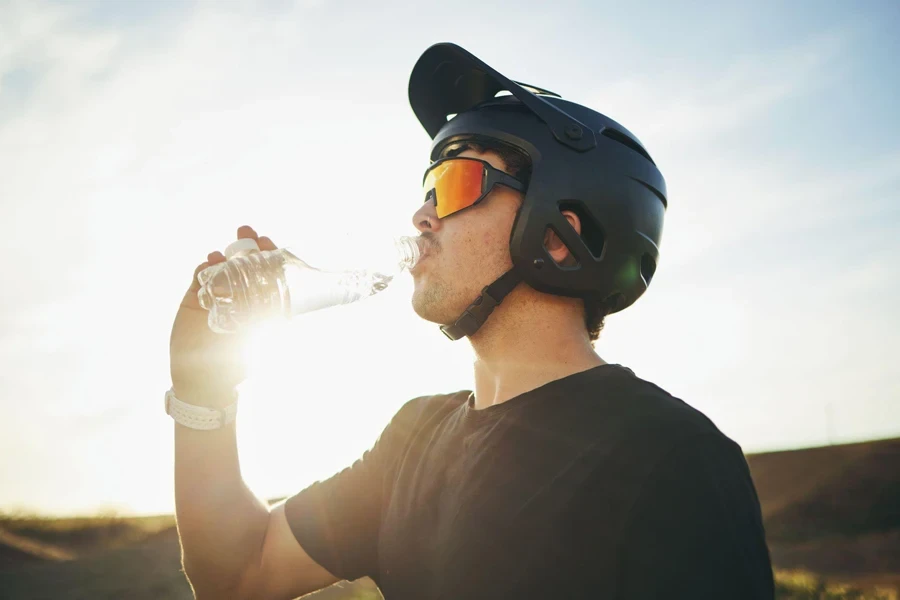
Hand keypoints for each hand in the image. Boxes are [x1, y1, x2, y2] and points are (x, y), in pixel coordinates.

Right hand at [169, 225, 278, 406]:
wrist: (205, 379)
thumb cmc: (238, 364)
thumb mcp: (261, 339)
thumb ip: (270, 321)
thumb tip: (290, 308)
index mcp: (259, 302)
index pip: (266, 272)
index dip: (268, 255)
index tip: (268, 242)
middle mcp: (239, 295)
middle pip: (243, 263)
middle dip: (246, 246)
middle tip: (246, 232)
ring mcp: (216, 296)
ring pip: (221, 267)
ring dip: (224, 256)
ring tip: (225, 252)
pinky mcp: (194, 300)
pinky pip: (199, 278)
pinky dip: (204, 268)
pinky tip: (209, 264)